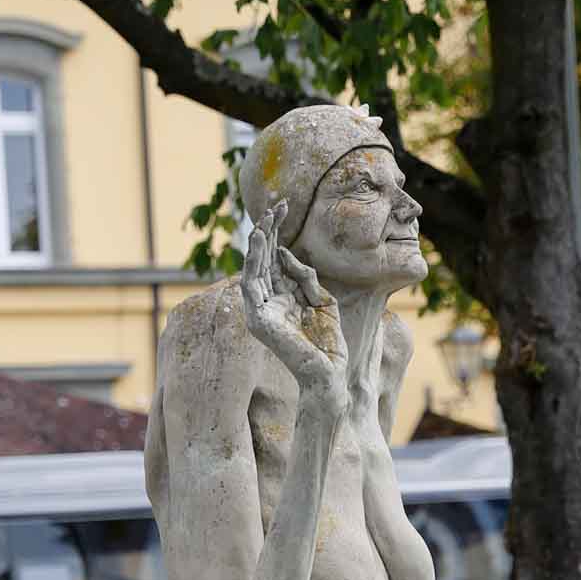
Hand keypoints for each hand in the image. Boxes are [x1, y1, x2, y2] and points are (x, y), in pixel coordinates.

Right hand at [241, 198, 347, 418]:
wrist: (329, 374)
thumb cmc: (328, 343)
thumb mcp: (322, 301)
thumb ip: (305, 277)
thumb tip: (286, 253)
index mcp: (281, 297)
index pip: (275, 259)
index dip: (279, 233)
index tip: (285, 207)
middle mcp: (267, 302)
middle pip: (264, 259)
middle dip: (269, 231)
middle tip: (277, 205)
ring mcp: (260, 311)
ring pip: (254, 268)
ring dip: (259, 242)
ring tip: (265, 219)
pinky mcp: (258, 319)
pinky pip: (251, 284)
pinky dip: (254, 261)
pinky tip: (261, 241)